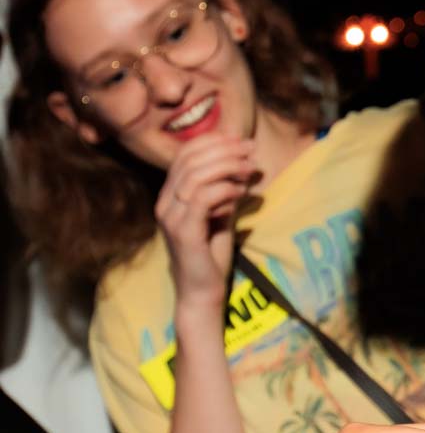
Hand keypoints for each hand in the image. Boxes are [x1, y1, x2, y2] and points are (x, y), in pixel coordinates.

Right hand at [155, 135, 257, 305]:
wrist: (203, 292)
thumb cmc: (212, 255)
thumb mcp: (221, 214)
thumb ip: (227, 190)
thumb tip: (245, 164)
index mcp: (170, 195)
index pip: (184, 155)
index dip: (212, 141)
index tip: (240, 139)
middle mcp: (164, 203)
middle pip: (190, 160)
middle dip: (224, 149)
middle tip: (250, 149)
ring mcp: (170, 217)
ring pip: (195, 175)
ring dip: (227, 166)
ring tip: (249, 168)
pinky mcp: (183, 232)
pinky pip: (202, 198)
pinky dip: (224, 189)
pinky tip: (241, 192)